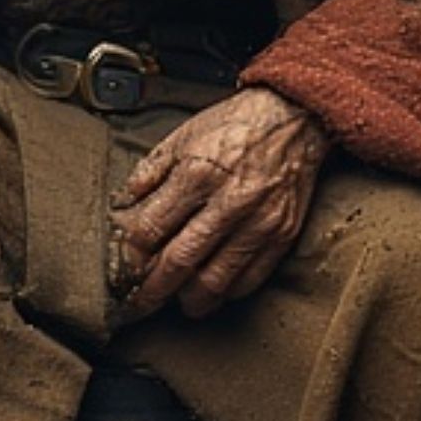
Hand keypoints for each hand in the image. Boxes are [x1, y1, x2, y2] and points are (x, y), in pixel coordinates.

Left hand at [114, 86, 328, 319]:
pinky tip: (214, 290)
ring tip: (178, 302)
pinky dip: (227, 293)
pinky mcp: (282, 235)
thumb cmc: (237, 125)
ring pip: (216, 281)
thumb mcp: (184, 135)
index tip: (128, 265)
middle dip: (153, 290)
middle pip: (179, 262)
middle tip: (141, 303)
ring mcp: (258, 222)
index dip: (133, 254)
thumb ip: (151, 171)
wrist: (294, 118)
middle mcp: (228, 202)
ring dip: (191, 300)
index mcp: (197, 174)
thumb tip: (126, 203)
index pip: (151, 230)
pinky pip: (250, 279)